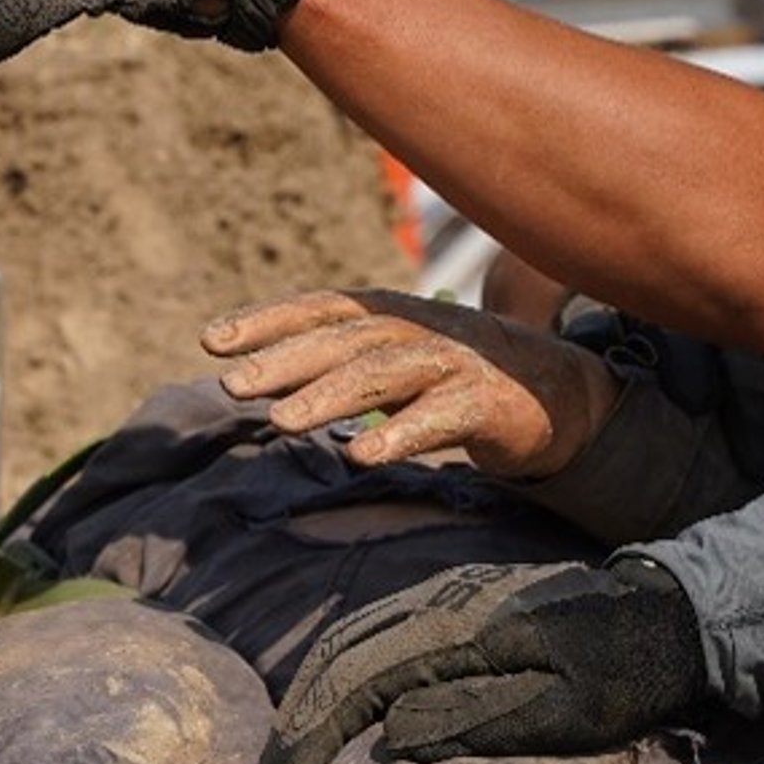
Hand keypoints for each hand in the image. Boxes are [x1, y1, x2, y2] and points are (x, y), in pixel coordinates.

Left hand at [202, 288, 624, 478]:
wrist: (553, 392)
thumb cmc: (451, 375)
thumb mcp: (389, 359)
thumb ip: (330, 363)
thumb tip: (248, 378)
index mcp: (389, 314)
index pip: (321, 308)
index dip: (268, 320)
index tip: (211, 341)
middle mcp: (416, 329)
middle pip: (345, 340)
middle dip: (286, 359)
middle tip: (233, 385)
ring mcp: (452, 364)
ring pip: (384, 373)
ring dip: (330, 395)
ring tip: (281, 423)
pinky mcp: (483, 405)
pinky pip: (437, 417)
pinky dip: (399, 434)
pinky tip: (360, 455)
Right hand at [258, 560, 705, 763]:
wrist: (670, 615)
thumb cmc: (625, 673)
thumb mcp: (563, 712)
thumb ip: (475, 717)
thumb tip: (386, 732)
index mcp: (460, 629)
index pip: (357, 677)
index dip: (310, 731)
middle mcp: (441, 602)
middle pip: (341, 652)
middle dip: (298, 715)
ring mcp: (447, 600)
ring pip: (355, 639)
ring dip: (316, 693)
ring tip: (290, 753)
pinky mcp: (458, 609)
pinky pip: (382, 634)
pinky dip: (346, 674)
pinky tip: (338, 712)